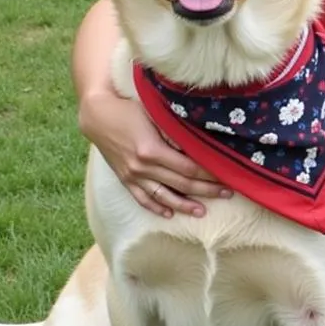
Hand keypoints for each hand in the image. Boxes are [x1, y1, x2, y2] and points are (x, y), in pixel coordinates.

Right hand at [79, 91, 228, 216]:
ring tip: (202, 212)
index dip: (209, 174)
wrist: (97, 116)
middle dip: (207, 190)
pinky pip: (142, 198)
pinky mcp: (124, 180)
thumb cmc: (130, 110)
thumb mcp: (154, 116)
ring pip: (163, 196)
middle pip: (181, 184)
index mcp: (152, 150)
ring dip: (184, 206)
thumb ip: (175, 133)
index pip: (189, 168)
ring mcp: (132, 176)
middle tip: (227, 194)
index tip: (227, 175)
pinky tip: (169, 214)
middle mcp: (142, 167)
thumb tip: (199, 147)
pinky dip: (155, 207)